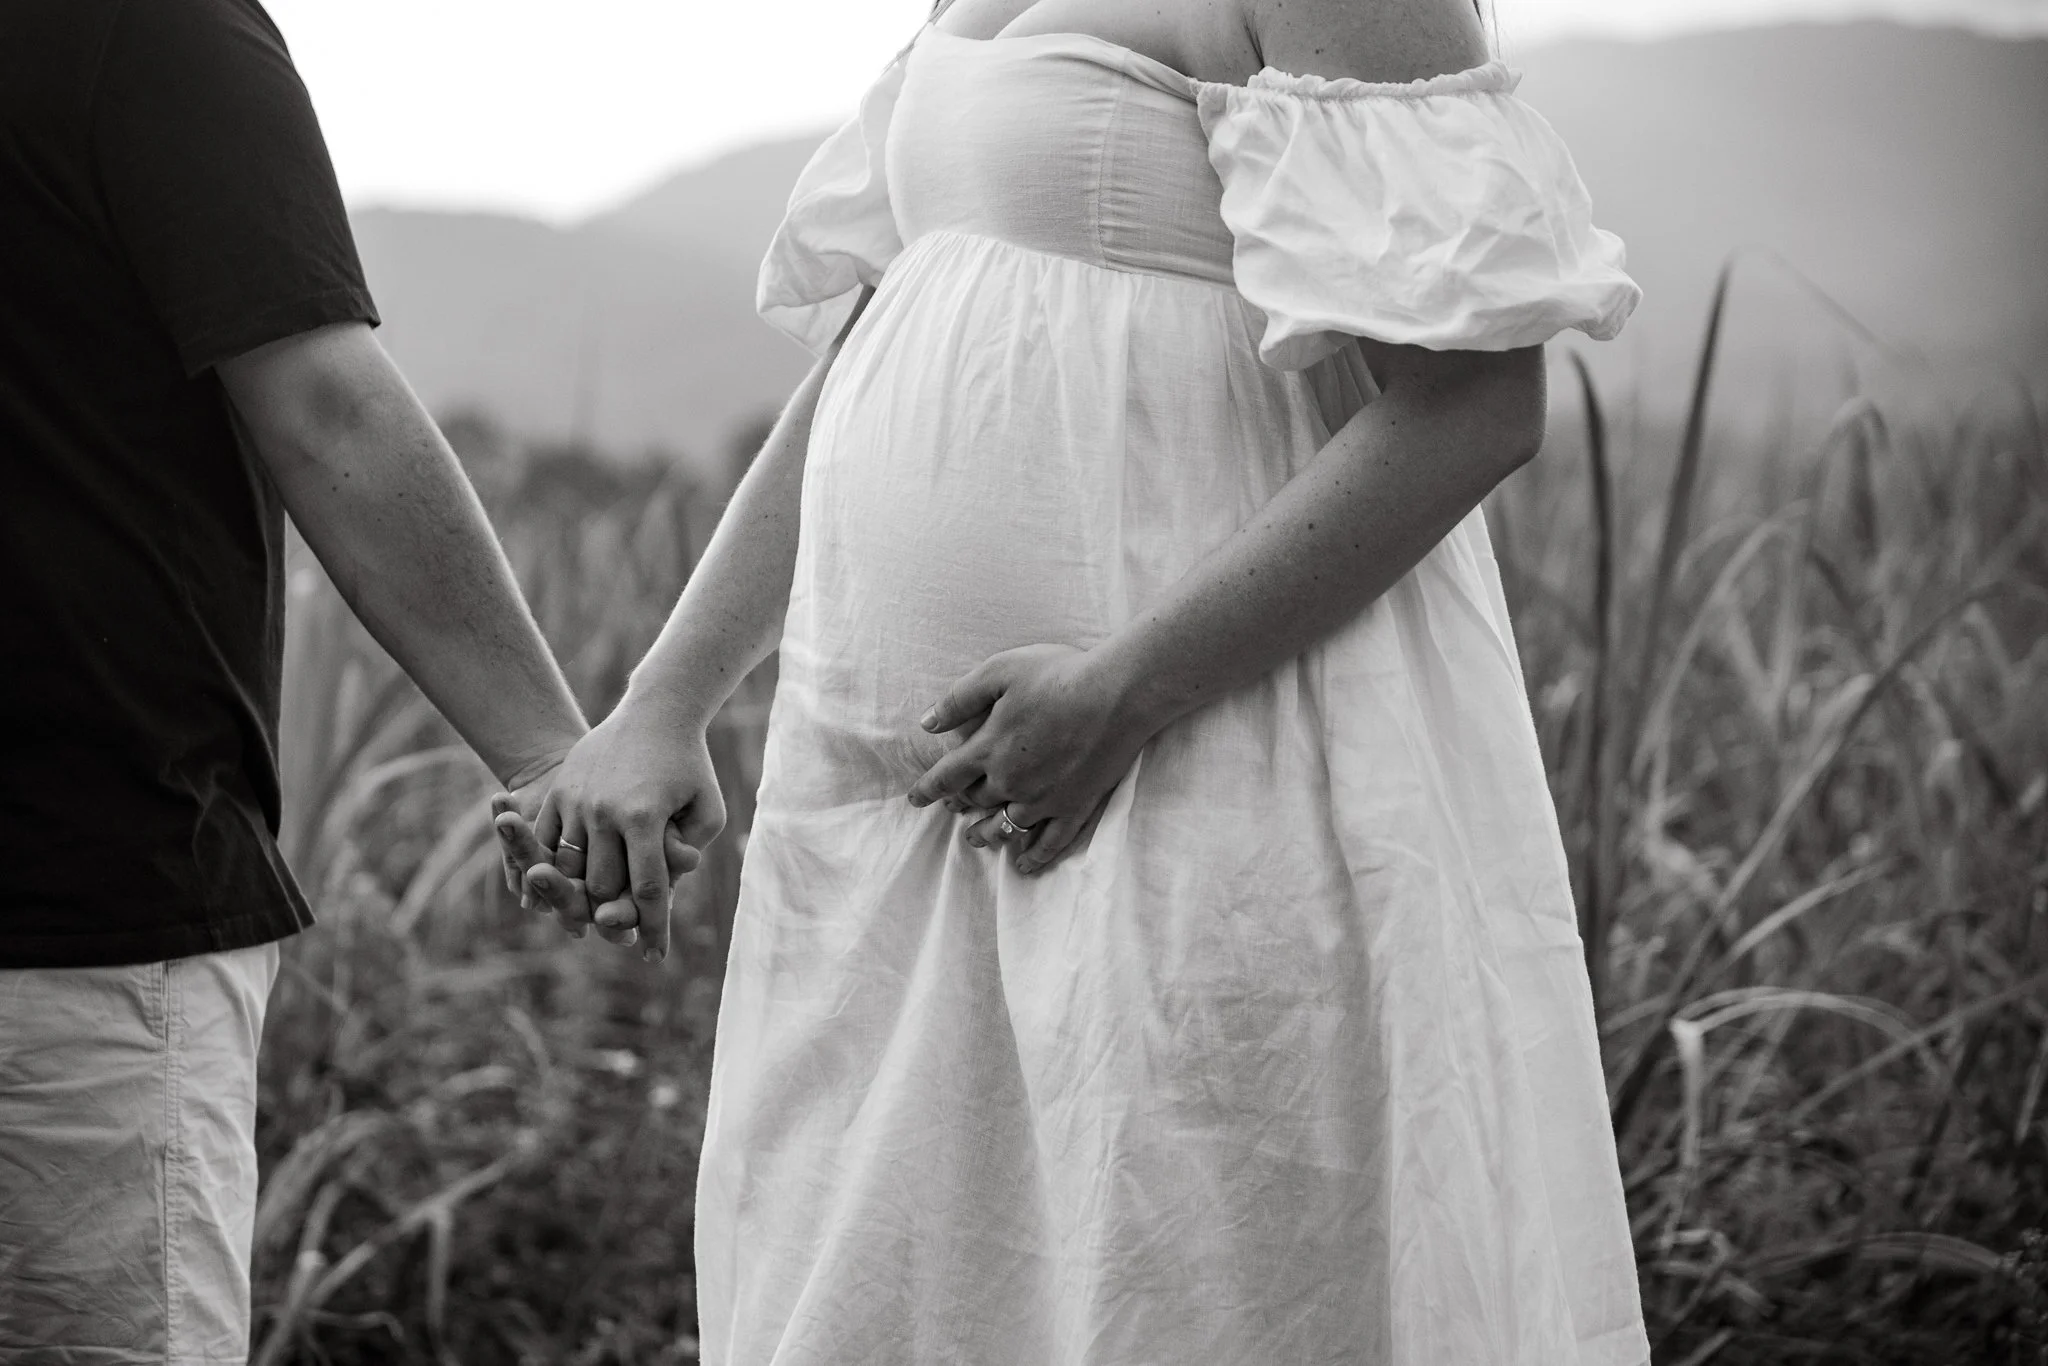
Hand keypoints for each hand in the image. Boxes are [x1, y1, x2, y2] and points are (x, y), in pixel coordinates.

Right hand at [524, 691, 726, 960]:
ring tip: (593, 914)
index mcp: (643, 818)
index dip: (653, 928)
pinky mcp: (558, 792)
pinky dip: (549, 870)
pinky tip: (558, 889)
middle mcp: (603, 811)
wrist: (656, 713)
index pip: (647, 890)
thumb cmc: (690, 765)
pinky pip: (545, 843)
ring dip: (579, 896)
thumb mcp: (708, 806)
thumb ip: (692, 847)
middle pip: (601, 885)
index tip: (656, 957)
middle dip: (612, 914)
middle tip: (624, 937)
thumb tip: (670, 881)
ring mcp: (575, 800)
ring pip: (568, 868)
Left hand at [908, 643, 1150, 873]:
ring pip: (1005, 827)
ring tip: (976, 839)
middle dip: (960, 806)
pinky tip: (1023, 864)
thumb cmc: (1058, 675)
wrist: (1117, 694)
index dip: (927, 789)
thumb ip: (959, 699)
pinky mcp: (1075, 806)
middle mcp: (1010, 781)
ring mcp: (1044, 799)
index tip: (915, 799)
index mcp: (988, 748)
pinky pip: (1050, 842)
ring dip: (986, 835)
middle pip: (976, 802)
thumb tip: (927, 723)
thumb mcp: (1000, 671)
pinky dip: (1034, 856)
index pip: (947, 776)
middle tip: (952, 808)